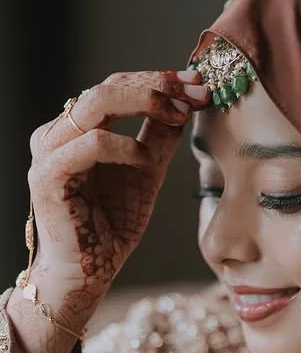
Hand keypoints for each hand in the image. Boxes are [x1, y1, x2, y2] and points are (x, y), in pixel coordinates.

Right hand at [25, 68, 210, 330]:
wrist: (88, 272)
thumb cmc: (110, 225)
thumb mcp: (146, 172)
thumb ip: (159, 137)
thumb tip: (187, 102)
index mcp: (78, 128)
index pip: (117, 86)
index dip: (158, 80)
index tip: (198, 83)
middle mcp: (59, 133)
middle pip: (107, 87)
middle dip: (157, 85)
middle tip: (195, 91)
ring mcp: (50, 152)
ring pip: (94, 103)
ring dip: (144, 102)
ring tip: (179, 115)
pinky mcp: (48, 176)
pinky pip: (89, 144)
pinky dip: (123, 145)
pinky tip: (145, 158)